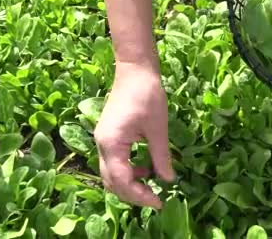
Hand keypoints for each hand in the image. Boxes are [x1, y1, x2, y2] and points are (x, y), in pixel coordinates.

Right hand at [93, 62, 174, 208]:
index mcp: (112, 143)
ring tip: (152, 184)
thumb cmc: (147, 95)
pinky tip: (146, 167)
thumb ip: (161, 156)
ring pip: (111, 173)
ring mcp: (103, 140)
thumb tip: (168, 180)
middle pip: (111, 181)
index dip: (139, 195)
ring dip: (129, 183)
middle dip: (132, 194)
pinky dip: (128, 170)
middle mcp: (102, 144)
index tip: (159, 202)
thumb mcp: (158, 128)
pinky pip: (114, 162)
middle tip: (155, 199)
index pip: (122, 180)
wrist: (135, 70)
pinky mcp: (108, 136)